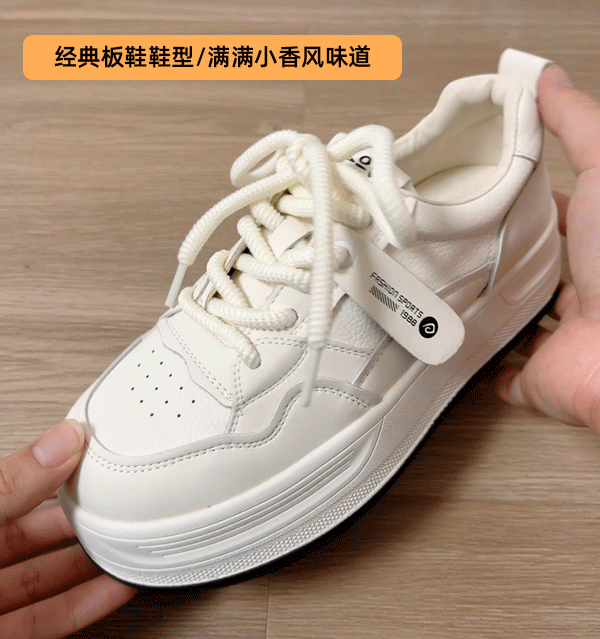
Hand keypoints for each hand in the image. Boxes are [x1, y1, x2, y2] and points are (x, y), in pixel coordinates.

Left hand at [0, 420, 135, 637]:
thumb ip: (11, 485)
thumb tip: (60, 441)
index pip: (18, 482)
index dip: (58, 465)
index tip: (98, 450)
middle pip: (38, 529)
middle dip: (82, 512)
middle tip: (121, 497)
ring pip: (50, 574)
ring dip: (92, 560)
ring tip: (131, 541)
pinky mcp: (2, 637)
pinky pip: (50, 618)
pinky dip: (87, 603)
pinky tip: (117, 586)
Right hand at [494, 65, 599, 432]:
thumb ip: (577, 128)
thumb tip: (546, 79)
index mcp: (597, 252)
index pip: (566, 226)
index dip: (538, 208)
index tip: (499, 195)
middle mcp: (584, 296)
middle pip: (540, 275)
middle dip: (506, 260)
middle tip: (462, 244)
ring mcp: (560, 341)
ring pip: (521, 323)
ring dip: (491, 311)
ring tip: (450, 292)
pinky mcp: (538, 379)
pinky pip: (506, 377)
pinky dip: (484, 367)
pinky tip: (460, 351)